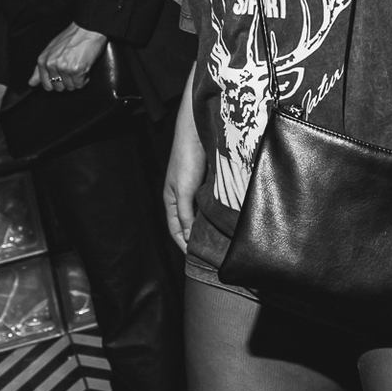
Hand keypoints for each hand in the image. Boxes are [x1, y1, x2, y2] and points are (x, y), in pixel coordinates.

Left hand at [30, 23, 107, 91]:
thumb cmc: (71, 37)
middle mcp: (51, 65)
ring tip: (78, 65)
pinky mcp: (76, 70)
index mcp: (43, 60)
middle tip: (72, 67)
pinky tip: (84, 67)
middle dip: (67, 81)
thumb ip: (39, 69)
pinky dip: (84, 78)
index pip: (46, 85)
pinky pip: (80, 84)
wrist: (87, 29)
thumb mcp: (51, 50)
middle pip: (59, 88)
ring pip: (70, 87)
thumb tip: (31, 83)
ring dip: (77, 79)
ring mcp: (64, 68)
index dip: (56, 82)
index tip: (62, 76)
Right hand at [163, 105, 205, 252]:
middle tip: (208, 253)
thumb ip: (185, 213)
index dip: (183, 244)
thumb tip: (188, 237)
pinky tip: (220, 218)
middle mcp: (181, 196)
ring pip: (198, 214)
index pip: (175, 229)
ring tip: (216, 239)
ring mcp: (193, 188)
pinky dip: (211, 213)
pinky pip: (207, 203)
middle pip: (186, 224)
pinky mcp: (204, 181)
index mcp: (171, 199)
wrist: (197, 132)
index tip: (194, 258)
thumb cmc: (186, 158)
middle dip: (194, 238)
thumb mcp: (183, 190)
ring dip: (204, 226)